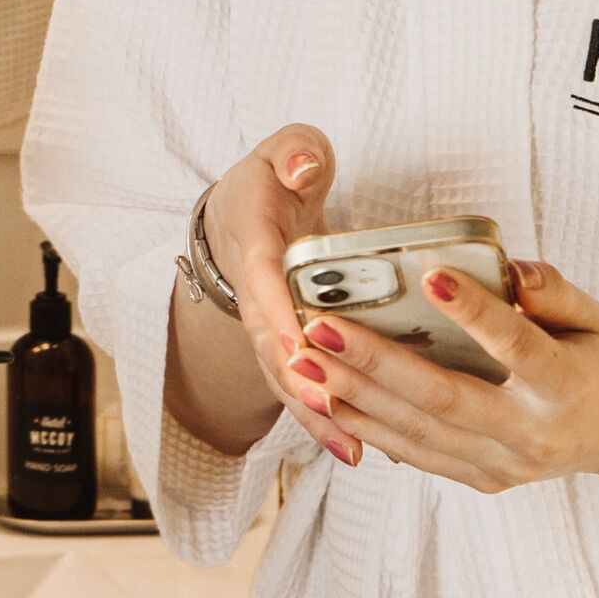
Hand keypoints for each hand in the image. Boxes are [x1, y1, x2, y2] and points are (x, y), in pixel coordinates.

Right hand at [199, 126, 354, 462]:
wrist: (242, 211)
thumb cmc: (273, 180)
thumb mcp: (285, 149)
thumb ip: (295, 152)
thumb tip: (302, 169)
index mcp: (253, 239)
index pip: (261, 278)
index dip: (278, 311)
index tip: (300, 341)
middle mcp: (254, 290)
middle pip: (269, 341)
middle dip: (298, 377)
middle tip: (330, 405)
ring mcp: (267, 323)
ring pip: (283, 375)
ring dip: (313, 413)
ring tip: (351, 447)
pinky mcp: (285, 345)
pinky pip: (300, 384)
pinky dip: (323, 419)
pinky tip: (356, 448)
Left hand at [283, 258, 598, 493]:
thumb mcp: (595, 314)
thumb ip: (552, 290)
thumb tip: (508, 269)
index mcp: (568, 387)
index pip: (517, 347)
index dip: (476, 313)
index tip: (432, 275)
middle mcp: (534, 436)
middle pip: (445, 399)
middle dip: (375, 363)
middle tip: (319, 329)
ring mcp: (505, 466)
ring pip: (418, 433)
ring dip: (354, 397)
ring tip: (303, 362)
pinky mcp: (484, 480)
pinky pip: (418, 455)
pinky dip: (370, 427)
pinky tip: (328, 397)